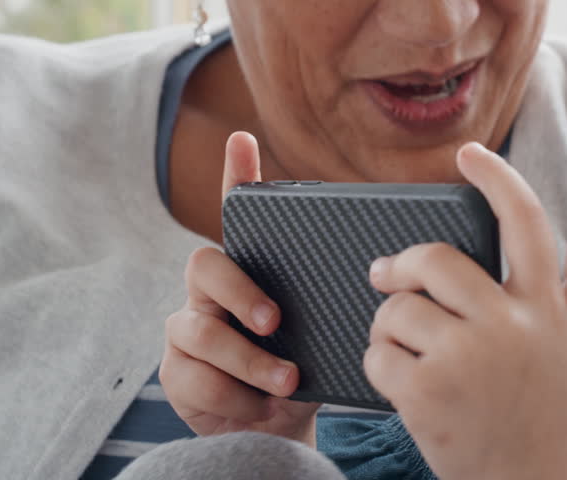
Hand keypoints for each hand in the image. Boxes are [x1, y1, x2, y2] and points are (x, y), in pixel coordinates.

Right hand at [159, 131, 320, 443]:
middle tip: (276, 320)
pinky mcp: (176, 370)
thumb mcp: (320, 330)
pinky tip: (260, 408)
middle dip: (240, 292)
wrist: (277, 428)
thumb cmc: (301, 367)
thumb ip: (332, 298)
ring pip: (202, 332)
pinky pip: (198, 378)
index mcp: (249, 270)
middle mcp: (210, 291)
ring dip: (250, 362)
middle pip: (204, 265)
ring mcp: (187, 328)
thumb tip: (390, 271)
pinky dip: (239, 398)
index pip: (236, 215)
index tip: (243, 139)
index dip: (235, 175)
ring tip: (286, 383)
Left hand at [364, 142, 566, 479]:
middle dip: (400, 266)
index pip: (524, 224)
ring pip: (397, 309)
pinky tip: (402, 384)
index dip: (496, 180)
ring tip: (406, 351)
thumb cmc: (546, 412)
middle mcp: (507, 327)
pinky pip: (377, 353)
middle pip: (434, 258)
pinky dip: (378, 365)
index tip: (468, 154)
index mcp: (542, 309)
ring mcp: (465, 360)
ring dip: (388, 327)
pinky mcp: (426, 392)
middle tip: (386, 276)